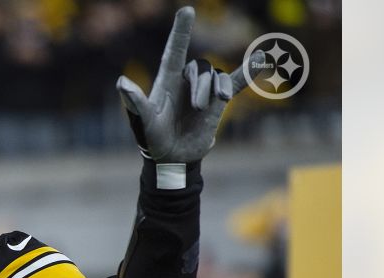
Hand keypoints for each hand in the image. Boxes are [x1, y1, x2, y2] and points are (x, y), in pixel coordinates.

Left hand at [116, 7, 262, 163]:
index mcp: (166, 80)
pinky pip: (237, 82)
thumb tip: (121, 83)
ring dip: (216, 90)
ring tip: (210, 107)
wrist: (172, 157)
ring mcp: (204, 90)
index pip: (175, 49)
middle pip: (200, 68)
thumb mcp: (144, 123)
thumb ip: (136, 103)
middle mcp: (186, 81)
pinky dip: (249, 71)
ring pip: (217, 77)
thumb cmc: (152, 139)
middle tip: (197, 108)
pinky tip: (262, 59)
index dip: (181, 31)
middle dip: (201, 85)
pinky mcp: (219, 102)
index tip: (187, 11)